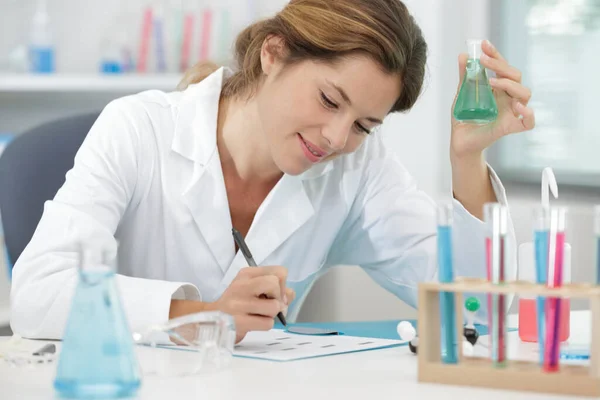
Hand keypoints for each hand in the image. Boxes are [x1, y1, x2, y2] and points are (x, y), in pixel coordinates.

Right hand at [212, 266, 295, 342]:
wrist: (211, 320)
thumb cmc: (236, 303)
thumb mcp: (252, 288)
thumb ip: (275, 288)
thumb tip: (289, 296)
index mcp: (247, 274)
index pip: (279, 272)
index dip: (283, 285)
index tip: (274, 294)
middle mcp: (242, 285)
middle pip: (275, 284)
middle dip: (278, 298)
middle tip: (268, 304)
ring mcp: (239, 304)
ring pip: (274, 307)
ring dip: (271, 315)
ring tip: (259, 315)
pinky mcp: (239, 322)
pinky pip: (268, 323)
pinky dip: (265, 325)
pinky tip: (254, 323)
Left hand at [450, 40, 534, 160]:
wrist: (460, 141)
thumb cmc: (464, 117)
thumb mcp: (462, 94)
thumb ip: (465, 76)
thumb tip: (463, 55)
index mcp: (499, 87)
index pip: (503, 67)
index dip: (496, 54)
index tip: (484, 45)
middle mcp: (508, 97)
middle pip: (516, 76)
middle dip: (500, 66)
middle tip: (483, 61)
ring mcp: (511, 112)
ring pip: (524, 94)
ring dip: (510, 84)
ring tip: (491, 82)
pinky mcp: (509, 127)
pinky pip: (528, 122)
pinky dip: (528, 114)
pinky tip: (516, 106)